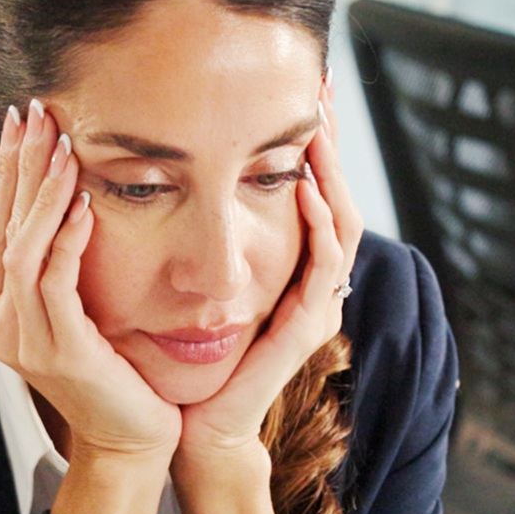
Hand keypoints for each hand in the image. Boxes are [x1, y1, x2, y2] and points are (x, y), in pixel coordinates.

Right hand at [0, 99, 179, 468]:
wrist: (129, 438)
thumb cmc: (110, 367)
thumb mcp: (73, 304)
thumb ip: (54, 257)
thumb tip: (56, 195)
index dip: (3, 167)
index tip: (22, 117)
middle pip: (0, 224)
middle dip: (17, 163)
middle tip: (34, 110)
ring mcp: (21, 338)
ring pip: (22, 247)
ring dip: (42, 191)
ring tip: (61, 143)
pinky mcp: (58, 350)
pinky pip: (54, 281)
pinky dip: (67, 237)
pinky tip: (83, 201)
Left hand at [177, 116, 365, 465]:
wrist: (195, 427)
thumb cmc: (190, 358)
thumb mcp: (198, 280)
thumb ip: (202, 234)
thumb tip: (174, 166)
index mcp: (294, 271)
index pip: (315, 192)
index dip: (314, 143)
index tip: (304, 86)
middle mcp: (315, 284)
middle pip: (339, 198)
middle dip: (333, 144)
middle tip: (325, 88)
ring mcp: (316, 307)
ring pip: (340, 224)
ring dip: (331, 173)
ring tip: (318, 128)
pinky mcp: (304, 330)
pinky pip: (322, 266)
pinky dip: (318, 224)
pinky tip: (303, 186)